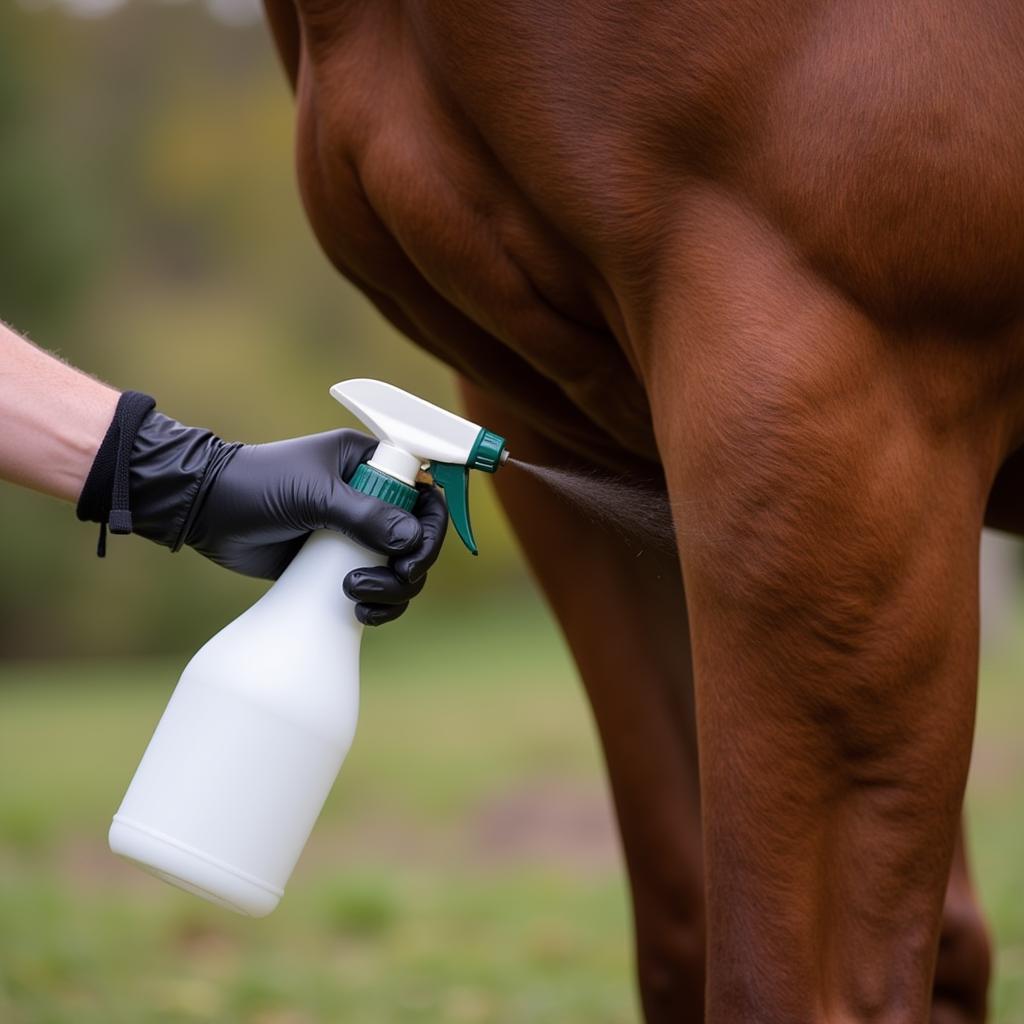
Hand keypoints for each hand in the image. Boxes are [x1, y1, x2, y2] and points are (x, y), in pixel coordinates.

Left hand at [123, 414, 446, 624]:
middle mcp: (370, 498)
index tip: (414, 553)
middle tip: (388, 579)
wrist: (206, 512)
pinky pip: (378, 588)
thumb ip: (365, 515)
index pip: (424, 491)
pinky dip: (380, 605)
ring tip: (356, 596)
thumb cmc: (256, 485)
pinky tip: (359, 612)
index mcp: (369, 464)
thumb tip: (411, 539)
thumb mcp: (313, 494)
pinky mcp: (337, 566)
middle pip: (420, 538)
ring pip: (402, 569)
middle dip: (411, 565)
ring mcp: (355, 534)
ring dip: (394, 590)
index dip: (432, 524)